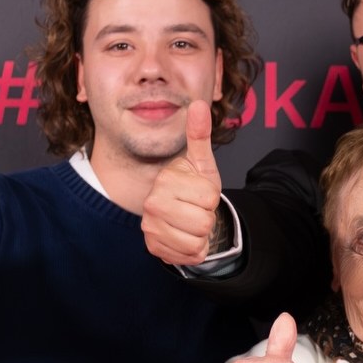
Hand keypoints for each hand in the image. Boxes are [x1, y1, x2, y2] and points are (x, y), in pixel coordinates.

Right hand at [141, 101, 224, 265]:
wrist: (182, 212)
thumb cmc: (193, 186)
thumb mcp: (202, 163)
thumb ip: (200, 136)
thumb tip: (199, 105)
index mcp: (165, 181)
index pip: (209, 198)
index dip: (211, 197)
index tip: (200, 193)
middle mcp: (152, 204)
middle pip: (203, 222)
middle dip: (207, 217)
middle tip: (195, 209)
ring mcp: (151, 228)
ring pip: (197, 242)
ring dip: (201, 235)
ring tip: (191, 223)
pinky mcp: (154, 248)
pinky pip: (189, 256)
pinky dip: (194, 251)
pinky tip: (186, 237)